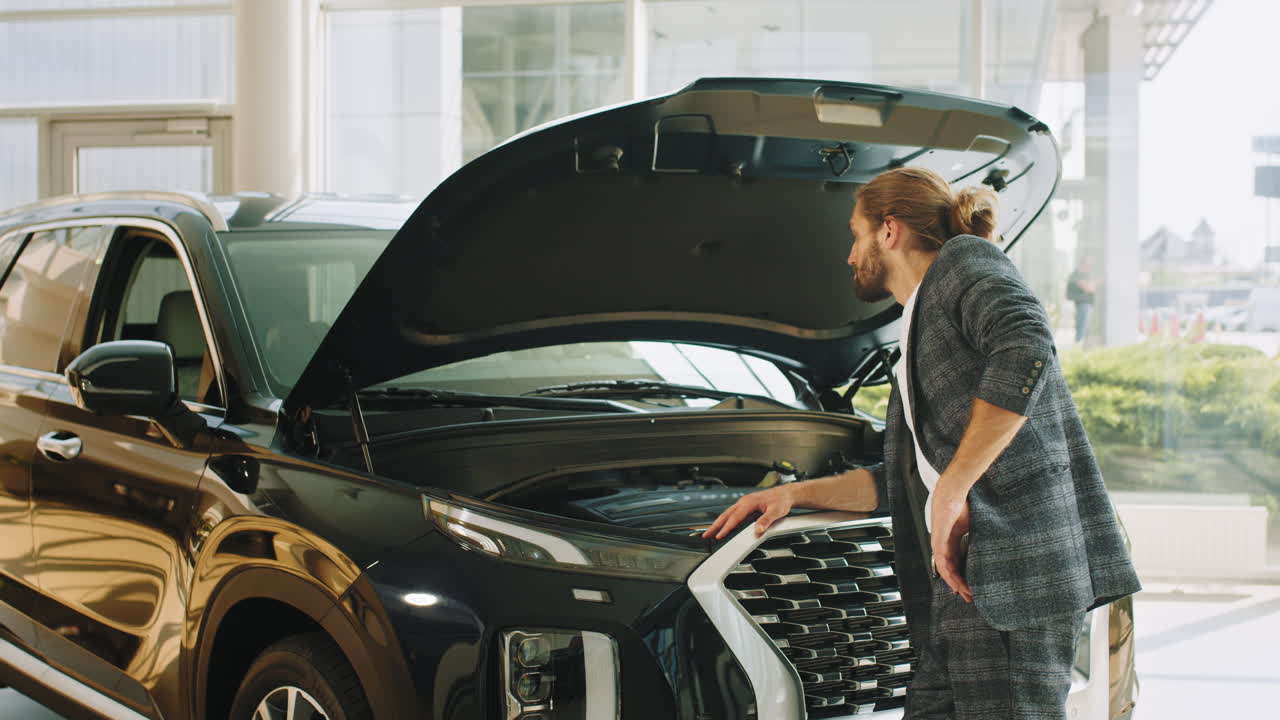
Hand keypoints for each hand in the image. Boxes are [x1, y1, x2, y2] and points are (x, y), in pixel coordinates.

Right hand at [702, 485, 795, 539]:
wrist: (786, 494)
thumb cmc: (781, 501)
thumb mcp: (776, 511)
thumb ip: (766, 521)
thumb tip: (757, 530)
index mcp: (749, 502)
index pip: (734, 517)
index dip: (726, 527)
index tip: (719, 535)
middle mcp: (744, 502)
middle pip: (726, 515)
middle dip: (715, 525)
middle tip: (706, 535)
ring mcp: (744, 503)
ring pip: (727, 514)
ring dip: (718, 523)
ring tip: (710, 532)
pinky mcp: (745, 506)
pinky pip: (732, 514)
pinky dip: (725, 520)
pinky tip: (723, 526)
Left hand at [930, 479, 973, 602]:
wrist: (957, 489)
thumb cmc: (966, 502)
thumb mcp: (974, 525)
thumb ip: (979, 536)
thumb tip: (997, 544)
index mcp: (952, 538)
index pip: (957, 562)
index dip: (964, 575)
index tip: (972, 586)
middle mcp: (944, 542)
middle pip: (950, 569)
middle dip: (960, 585)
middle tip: (970, 597)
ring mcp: (939, 542)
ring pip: (945, 569)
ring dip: (956, 583)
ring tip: (966, 594)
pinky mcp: (938, 540)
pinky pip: (942, 562)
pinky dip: (949, 574)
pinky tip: (956, 584)